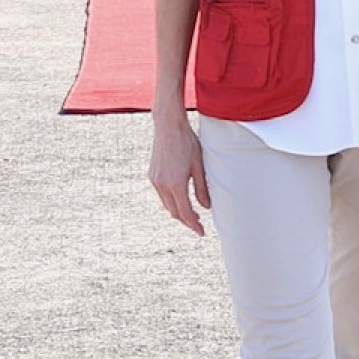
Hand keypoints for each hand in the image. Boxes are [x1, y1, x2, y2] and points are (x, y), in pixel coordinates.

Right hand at [149, 110, 211, 234]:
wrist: (168, 126)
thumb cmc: (187, 143)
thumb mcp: (199, 166)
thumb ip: (202, 188)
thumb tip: (206, 207)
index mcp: (176, 184)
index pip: (185, 213)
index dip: (194, 225)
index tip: (201, 232)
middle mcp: (162, 185)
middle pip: (174, 212)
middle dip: (186, 221)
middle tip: (198, 224)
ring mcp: (155, 180)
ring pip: (167, 205)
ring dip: (178, 211)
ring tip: (192, 213)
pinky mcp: (152, 175)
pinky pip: (162, 195)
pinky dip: (171, 201)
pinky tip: (180, 198)